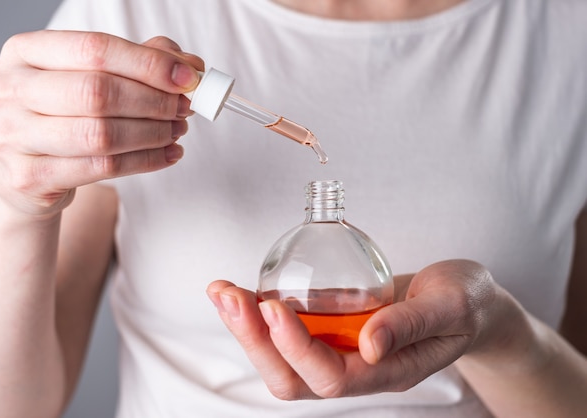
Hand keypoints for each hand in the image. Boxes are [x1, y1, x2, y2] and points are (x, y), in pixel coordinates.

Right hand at [0, 30, 203, 216]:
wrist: (24, 175)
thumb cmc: (62, 118)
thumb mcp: (90, 80)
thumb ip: (138, 64)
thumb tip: (190, 67)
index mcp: (24, 52)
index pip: (94, 49)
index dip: (148, 63)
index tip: (188, 79)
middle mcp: (8, 89)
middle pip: (97, 92)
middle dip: (154, 101)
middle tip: (184, 108)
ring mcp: (10, 135)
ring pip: (100, 135)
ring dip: (153, 134)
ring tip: (177, 131)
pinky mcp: (26, 177)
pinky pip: (101, 169)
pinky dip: (145, 162)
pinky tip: (168, 155)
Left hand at [207, 260, 517, 398]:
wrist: (464, 300)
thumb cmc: (465, 303)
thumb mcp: (451, 306)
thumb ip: (412, 324)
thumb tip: (369, 344)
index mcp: (388, 372)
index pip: (333, 376)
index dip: (298, 347)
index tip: (273, 306)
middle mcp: (357, 369)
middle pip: (293, 378)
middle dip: (255, 341)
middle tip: (229, 297)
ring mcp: (341, 351)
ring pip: (282, 359)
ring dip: (247, 328)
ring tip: (222, 291)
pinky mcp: (331, 330)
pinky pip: (287, 333)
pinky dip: (259, 314)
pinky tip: (241, 290)